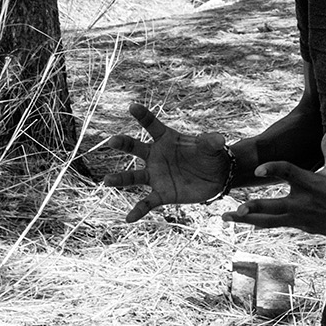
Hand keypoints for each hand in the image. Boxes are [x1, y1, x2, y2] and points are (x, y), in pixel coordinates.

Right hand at [97, 99, 234, 219]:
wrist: (216, 177)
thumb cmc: (210, 155)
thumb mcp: (212, 147)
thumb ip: (211, 142)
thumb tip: (219, 139)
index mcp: (167, 139)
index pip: (152, 125)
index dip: (143, 116)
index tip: (132, 106)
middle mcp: (156, 156)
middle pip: (136, 148)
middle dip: (124, 144)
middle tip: (112, 140)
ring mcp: (156, 176)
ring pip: (134, 177)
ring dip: (120, 179)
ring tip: (106, 181)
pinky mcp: (161, 194)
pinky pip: (147, 203)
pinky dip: (138, 211)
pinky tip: (129, 218)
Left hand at [238, 122, 325, 243]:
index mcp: (313, 183)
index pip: (288, 173)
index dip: (273, 169)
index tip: (257, 170)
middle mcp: (304, 202)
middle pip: (273, 207)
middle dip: (252, 209)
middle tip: (233, 210)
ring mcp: (302, 218)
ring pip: (270, 221)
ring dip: (248, 220)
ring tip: (227, 218)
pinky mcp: (303, 227)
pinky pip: (278, 225)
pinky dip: (262, 223)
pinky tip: (248, 223)